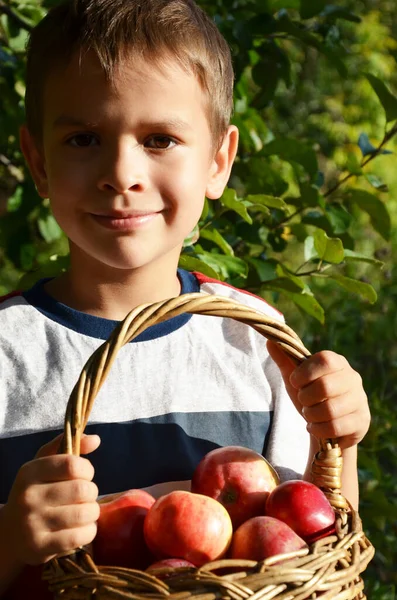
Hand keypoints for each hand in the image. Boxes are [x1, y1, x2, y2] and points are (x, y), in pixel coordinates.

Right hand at [1, 433, 100, 565]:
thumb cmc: (35, 492)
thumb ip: (67, 446)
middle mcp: (29, 497)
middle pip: (82, 490)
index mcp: (30, 472)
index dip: (87, 469)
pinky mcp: (40, 547)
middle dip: (91, 492)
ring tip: (84, 511)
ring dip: (92, 512)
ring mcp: (33, 524)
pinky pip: (80, 537)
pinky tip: (82, 528)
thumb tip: (96, 439)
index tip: (84, 475)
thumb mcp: (43, 465)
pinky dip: (89, 531)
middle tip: (85, 496)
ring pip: (84, 513)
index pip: (72, 465)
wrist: (9, 533)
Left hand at [267, 341, 369, 448]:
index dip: (305, 372)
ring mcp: (360, 399)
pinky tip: (316, 427)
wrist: (329, 425)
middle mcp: (353, 378)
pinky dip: (319, 429)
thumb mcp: (296, 378)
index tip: (294, 381)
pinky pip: (336, 427)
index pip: (325, 360)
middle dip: (305, 398)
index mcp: (337, 362)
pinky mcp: (362, 421)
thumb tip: (269, 341)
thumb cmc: (312, 396)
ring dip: (311, 414)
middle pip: (325, 386)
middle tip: (303, 401)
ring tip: (309, 414)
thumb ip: (284, 360)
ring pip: (330, 409)